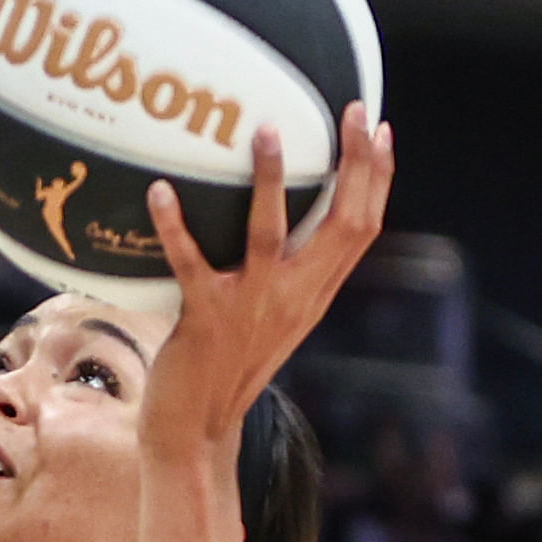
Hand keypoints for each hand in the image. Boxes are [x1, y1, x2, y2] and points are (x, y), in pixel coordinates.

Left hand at [142, 106, 396, 462]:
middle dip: (353, 165)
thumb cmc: (229, 363)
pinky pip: (190, 263)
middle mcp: (294, 297)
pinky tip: (159, 191)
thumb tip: (287, 209)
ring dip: (269, 181)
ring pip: (271, 235)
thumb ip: (289, 271)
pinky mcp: (205, 318)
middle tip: (352, 112)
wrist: (195, 428)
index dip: (378, 178)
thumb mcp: (274, 316)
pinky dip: (174, 226)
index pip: (363, 229)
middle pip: (342, 225)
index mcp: (314, 293)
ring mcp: (252, 307)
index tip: (382, 128)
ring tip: (265, 131)